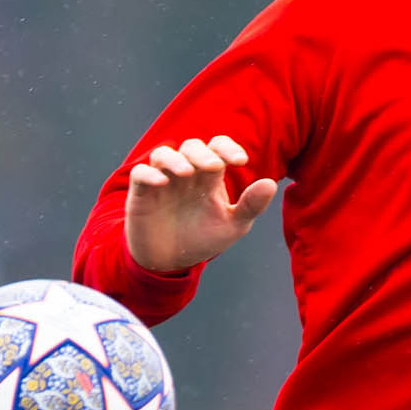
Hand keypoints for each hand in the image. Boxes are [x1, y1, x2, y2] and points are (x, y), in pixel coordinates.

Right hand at [124, 135, 279, 274]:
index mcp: (209, 176)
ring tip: (187, 173)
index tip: (240, 161)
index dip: (228, 148)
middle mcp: (186, 173)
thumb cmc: (202, 239)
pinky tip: (161, 183)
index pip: (218, 147)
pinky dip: (149, 174)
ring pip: (164, 154)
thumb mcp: (232, 226)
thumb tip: (270, 183)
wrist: (170, 262)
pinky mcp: (141, 193)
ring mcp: (163, 181)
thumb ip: (250, 206)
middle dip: (203, 153)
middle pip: (192, 146)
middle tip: (214, 167)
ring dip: (176, 159)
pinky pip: (141, 173)